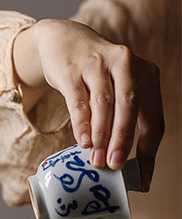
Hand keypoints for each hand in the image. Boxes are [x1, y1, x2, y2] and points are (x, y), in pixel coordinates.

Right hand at [13, 18, 163, 190]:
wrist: (63, 39)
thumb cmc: (93, 73)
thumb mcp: (116, 86)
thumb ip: (120, 116)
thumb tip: (118, 160)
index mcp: (146, 74)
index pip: (154, 119)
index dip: (148, 151)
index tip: (138, 179)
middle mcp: (126, 65)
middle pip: (130, 107)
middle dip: (123, 140)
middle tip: (115, 166)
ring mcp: (98, 64)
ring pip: (104, 104)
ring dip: (101, 135)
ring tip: (96, 159)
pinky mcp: (72, 69)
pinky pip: (79, 100)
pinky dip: (81, 123)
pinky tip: (82, 141)